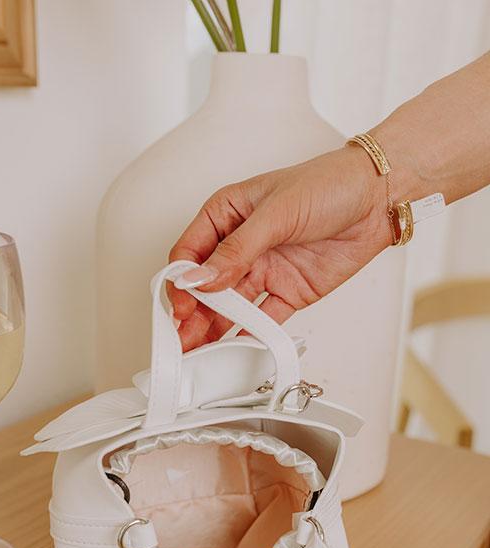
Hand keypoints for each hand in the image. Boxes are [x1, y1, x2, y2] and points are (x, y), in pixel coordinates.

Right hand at [168, 146, 391, 350]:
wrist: (378, 198)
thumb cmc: (328, 185)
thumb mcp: (276, 212)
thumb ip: (236, 250)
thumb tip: (200, 279)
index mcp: (225, 215)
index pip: (189, 253)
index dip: (181, 281)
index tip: (181, 305)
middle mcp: (239, 245)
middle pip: (205, 286)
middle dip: (191, 314)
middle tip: (182, 339)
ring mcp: (263, 270)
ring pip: (229, 306)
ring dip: (213, 329)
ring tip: (199, 351)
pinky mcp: (286, 292)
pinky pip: (262, 318)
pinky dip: (249, 334)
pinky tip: (233, 349)